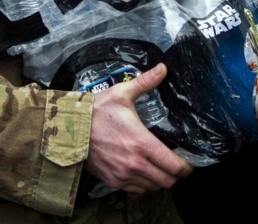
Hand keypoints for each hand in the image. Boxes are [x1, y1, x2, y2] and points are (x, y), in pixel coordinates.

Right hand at [84, 63, 194, 192]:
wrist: (69, 129)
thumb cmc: (97, 111)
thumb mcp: (122, 93)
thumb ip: (146, 82)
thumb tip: (163, 68)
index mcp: (142, 143)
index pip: (174, 166)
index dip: (185, 167)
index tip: (188, 164)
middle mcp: (135, 164)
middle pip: (167, 181)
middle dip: (174, 174)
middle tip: (174, 165)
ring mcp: (123, 175)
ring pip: (153, 187)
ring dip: (159, 180)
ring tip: (158, 168)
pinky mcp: (113, 181)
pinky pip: (136, 190)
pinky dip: (143, 184)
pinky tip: (142, 171)